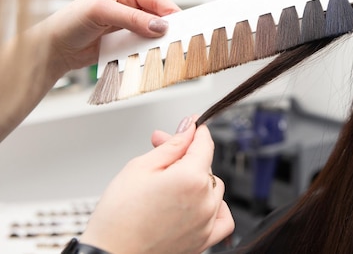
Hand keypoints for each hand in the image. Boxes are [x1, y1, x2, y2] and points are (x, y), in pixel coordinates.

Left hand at [45, 0, 180, 71]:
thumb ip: (132, 18)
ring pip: (154, 32)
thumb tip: (159, 26)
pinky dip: (150, 51)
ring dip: (160, 41)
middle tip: (178, 39)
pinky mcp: (127, 40)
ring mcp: (129, 23)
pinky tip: (153, 55)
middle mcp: (129, 3)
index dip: (170, 12)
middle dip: (168, 27)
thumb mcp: (100, 12)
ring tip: (167, 49)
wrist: (55, 49)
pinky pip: (145, 45)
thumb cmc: (69, 23)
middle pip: (159, 15)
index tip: (182, 26)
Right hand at [81, 117, 234, 253]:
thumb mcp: (140, 167)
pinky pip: (223, 218)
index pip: (204, 144)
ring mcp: (206, 222)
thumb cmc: (118, 217)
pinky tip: (197, 202)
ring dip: (198, 181)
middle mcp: (205, 201)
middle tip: (160, 153)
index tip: (192, 125)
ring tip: (169, 182)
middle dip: (186, 156)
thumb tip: (188, 128)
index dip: (196, 130)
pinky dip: (215, 207)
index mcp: (191, 178)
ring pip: (213, 188)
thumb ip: (171, 145)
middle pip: (205, 166)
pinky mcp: (203, 240)